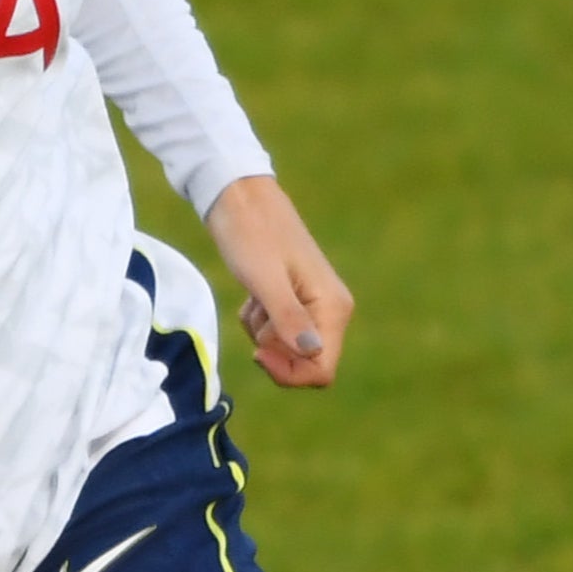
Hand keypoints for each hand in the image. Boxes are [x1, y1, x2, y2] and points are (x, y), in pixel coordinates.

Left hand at [203, 176, 352, 389]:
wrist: (239, 199)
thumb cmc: (251, 234)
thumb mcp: (265, 280)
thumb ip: (288, 318)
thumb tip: (312, 354)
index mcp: (333, 306)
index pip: (322, 369)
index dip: (289, 372)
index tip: (256, 353)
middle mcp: (330, 309)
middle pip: (304, 363)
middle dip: (273, 349)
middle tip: (257, 315)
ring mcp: (313, 305)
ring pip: (285, 348)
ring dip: (261, 331)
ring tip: (254, 295)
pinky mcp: (294, 300)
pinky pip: (274, 331)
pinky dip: (257, 319)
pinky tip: (252, 292)